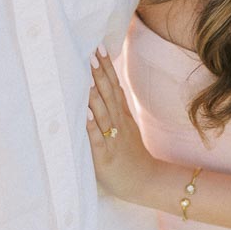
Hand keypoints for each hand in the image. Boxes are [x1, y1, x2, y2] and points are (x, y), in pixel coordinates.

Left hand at [86, 48, 156, 201]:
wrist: (146, 182)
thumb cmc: (130, 155)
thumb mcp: (127, 128)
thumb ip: (116, 109)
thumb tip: (104, 87)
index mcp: (121, 116)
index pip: (114, 86)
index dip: (106, 67)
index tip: (98, 47)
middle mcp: (118, 123)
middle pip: (108, 93)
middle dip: (99, 72)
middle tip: (90, 52)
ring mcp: (112, 138)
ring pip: (103, 111)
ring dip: (93, 92)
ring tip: (86, 74)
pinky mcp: (104, 155)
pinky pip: (97, 138)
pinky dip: (91, 125)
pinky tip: (84, 113)